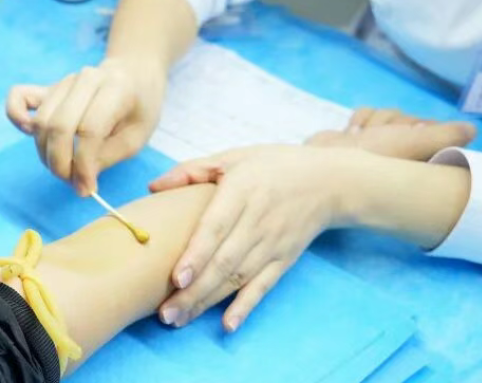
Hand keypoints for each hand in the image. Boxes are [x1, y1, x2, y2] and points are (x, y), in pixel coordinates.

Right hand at [6, 58, 165, 194]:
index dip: (84, 165)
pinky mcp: (49, 87)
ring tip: (65, 170)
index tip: (87, 189)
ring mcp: (65, 81)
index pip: (89, 130)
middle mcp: (86, 79)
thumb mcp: (137, 136)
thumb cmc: (140, 109)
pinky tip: (30, 134)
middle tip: (73, 183)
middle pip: (59, 126)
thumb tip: (79, 180)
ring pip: (41, 121)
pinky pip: (19, 97)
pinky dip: (17, 117)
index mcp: (116, 88)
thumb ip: (108, 156)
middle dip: (62, 163)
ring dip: (46, 153)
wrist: (135, 75)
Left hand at [151, 145, 352, 332]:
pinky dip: (246, 306)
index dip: (197, 254)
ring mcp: (273, 244)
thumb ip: (193, 170)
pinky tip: (228, 325)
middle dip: (193, 290)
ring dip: (208, 302)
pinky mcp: (284, 259)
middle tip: (164, 313)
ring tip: (179, 320)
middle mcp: (258, 221)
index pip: (217, 227)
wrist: (328, 182)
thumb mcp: (236, 156)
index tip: (176, 278)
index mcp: (243, 191)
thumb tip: (153, 187)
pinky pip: (264, 286)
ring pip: (238, 278)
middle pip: (224, 262)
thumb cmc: (275, 165)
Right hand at [307, 108, 475, 160]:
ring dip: (374, 122)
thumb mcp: (417, 142)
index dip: (422, 128)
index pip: (432, 132)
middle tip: (383, 138)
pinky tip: (352, 135)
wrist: (326, 169)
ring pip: (386, 116)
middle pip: (407, 120)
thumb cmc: (375, 157)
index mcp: (419, 160)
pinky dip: (359, 122)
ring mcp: (377, 146)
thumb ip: (446, 136)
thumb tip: (473, 131)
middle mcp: (401, 155)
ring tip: (361, 138)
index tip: (413, 135)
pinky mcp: (356, 140)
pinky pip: (365, 116)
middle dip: (394, 122)